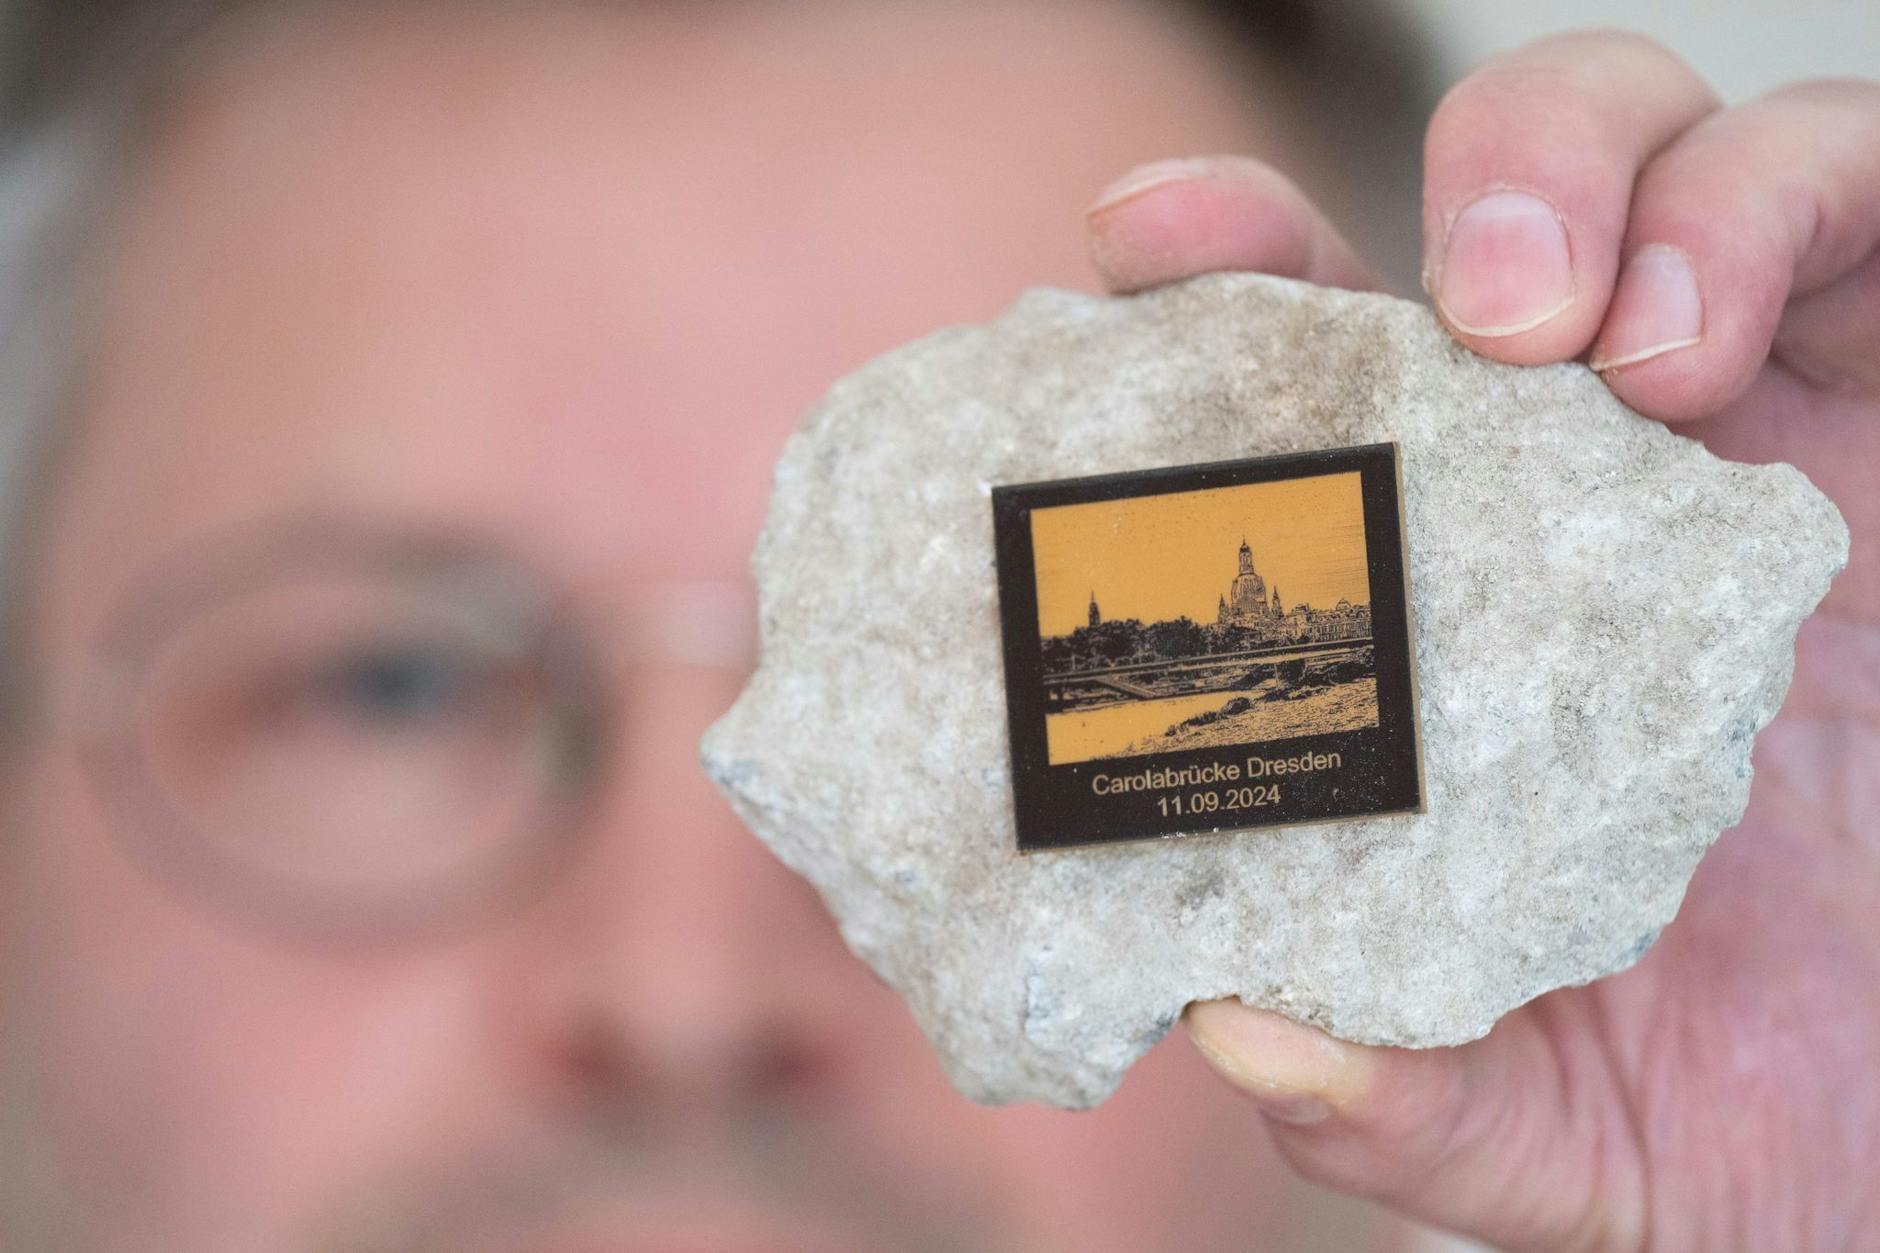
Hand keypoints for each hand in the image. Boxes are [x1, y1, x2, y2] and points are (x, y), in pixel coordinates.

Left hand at [1085, 32, 1879, 1251]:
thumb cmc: (1748, 1098)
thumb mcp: (1556, 1128)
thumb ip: (1407, 1102)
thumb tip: (1239, 1028)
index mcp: (1458, 607)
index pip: (1314, 382)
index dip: (1220, 276)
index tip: (1143, 243)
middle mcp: (1593, 487)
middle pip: (1499, 208)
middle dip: (1469, 183)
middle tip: (1470, 315)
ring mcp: (1766, 430)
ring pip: (1676, 156)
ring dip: (1619, 184)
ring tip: (1611, 348)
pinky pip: (1869, 206)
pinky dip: (1779, 209)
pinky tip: (1716, 354)